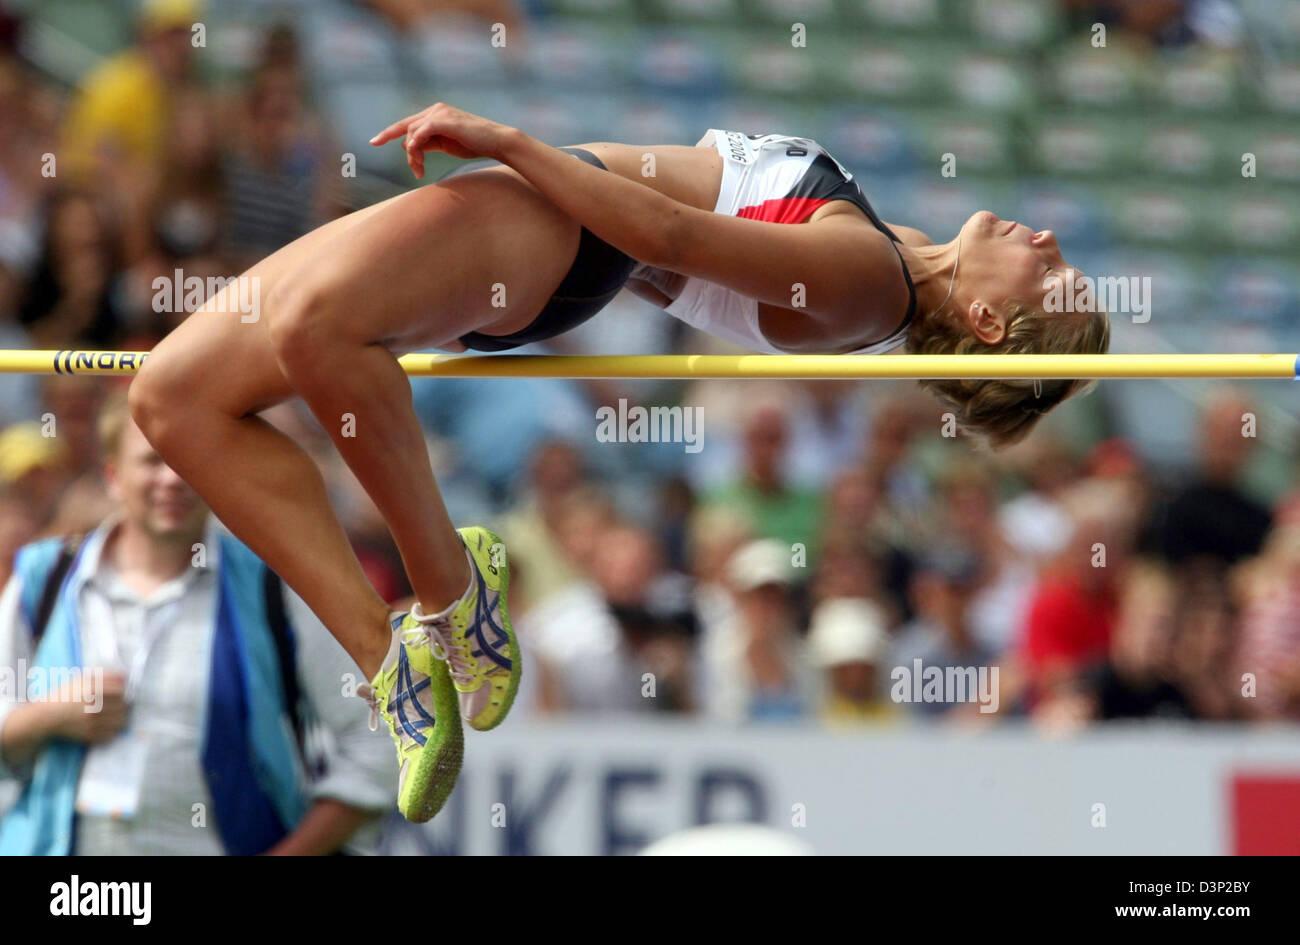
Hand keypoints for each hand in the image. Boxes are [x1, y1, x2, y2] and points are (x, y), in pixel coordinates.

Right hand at [54, 670, 127, 743]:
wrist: (45, 717)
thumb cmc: (63, 696)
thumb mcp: (80, 680)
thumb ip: (103, 677)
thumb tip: (124, 677)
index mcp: (92, 689)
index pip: (120, 689)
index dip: (122, 689)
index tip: (120, 691)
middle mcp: (94, 706)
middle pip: (123, 704)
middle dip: (122, 702)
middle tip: (118, 703)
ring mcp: (93, 722)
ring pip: (120, 720)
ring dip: (120, 716)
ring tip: (114, 713)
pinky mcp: (90, 735)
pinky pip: (112, 733)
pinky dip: (113, 729)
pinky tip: (107, 724)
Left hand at [369, 103, 516, 178]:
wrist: (496, 141)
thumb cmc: (474, 144)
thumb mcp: (447, 144)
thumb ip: (429, 142)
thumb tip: (413, 148)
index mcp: (435, 114)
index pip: (407, 123)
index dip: (388, 132)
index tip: (374, 142)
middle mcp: (435, 109)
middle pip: (406, 130)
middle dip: (408, 154)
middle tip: (417, 172)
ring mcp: (439, 113)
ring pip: (411, 133)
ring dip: (412, 154)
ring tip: (420, 169)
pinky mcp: (443, 120)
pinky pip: (420, 132)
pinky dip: (416, 146)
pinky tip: (419, 158)